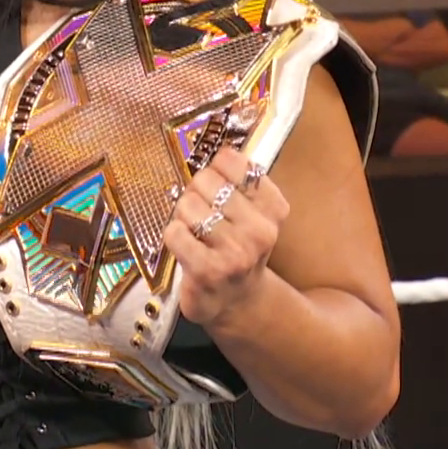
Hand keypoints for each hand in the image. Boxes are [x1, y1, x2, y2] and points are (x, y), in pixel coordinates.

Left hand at [161, 146, 287, 329]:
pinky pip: (174, 232)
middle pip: (205, 180)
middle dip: (196, 193)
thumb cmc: (238, 247)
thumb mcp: (252, 212)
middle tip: (203, 214)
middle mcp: (260, 230)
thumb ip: (238, 180)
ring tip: (196, 232)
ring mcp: (235, 252)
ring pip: (187, 204)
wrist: (237, 300)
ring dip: (183, 216)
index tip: (218, 186)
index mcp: (273, 207)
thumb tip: (213, 148)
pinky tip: (187, 247)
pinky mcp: (207, 270)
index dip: (215, 169)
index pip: (231, 161)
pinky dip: (173, 235)